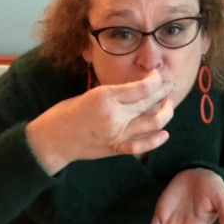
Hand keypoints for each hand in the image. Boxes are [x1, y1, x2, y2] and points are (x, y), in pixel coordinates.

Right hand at [26, 70, 173, 173]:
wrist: (53, 139)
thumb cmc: (67, 113)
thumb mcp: (90, 94)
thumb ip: (115, 93)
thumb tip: (139, 88)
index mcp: (106, 97)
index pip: (142, 88)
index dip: (156, 80)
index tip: (158, 75)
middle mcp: (114, 116)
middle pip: (149, 103)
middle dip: (164, 93)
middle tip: (169, 85)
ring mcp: (116, 134)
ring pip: (152, 123)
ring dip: (165, 113)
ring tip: (168, 105)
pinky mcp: (116, 148)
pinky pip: (142, 146)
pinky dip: (155, 140)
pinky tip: (164, 133)